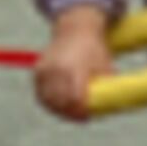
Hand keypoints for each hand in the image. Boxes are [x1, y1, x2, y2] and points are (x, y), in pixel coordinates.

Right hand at [33, 6, 114, 122]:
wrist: (76, 28)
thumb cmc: (94, 49)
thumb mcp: (105, 67)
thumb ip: (105, 88)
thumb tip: (108, 108)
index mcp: (75, 69)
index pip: (74, 100)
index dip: (80, 112)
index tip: (86, 116)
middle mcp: (57, 69)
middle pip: (60, 102)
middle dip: (70, 113)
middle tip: (80, 117)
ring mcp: (46, 69)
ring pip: (48, 100)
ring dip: (58, 109)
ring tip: (69, 112)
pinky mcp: (38, 70)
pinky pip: (40, 92)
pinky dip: (48, 101)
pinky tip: (57, 104)